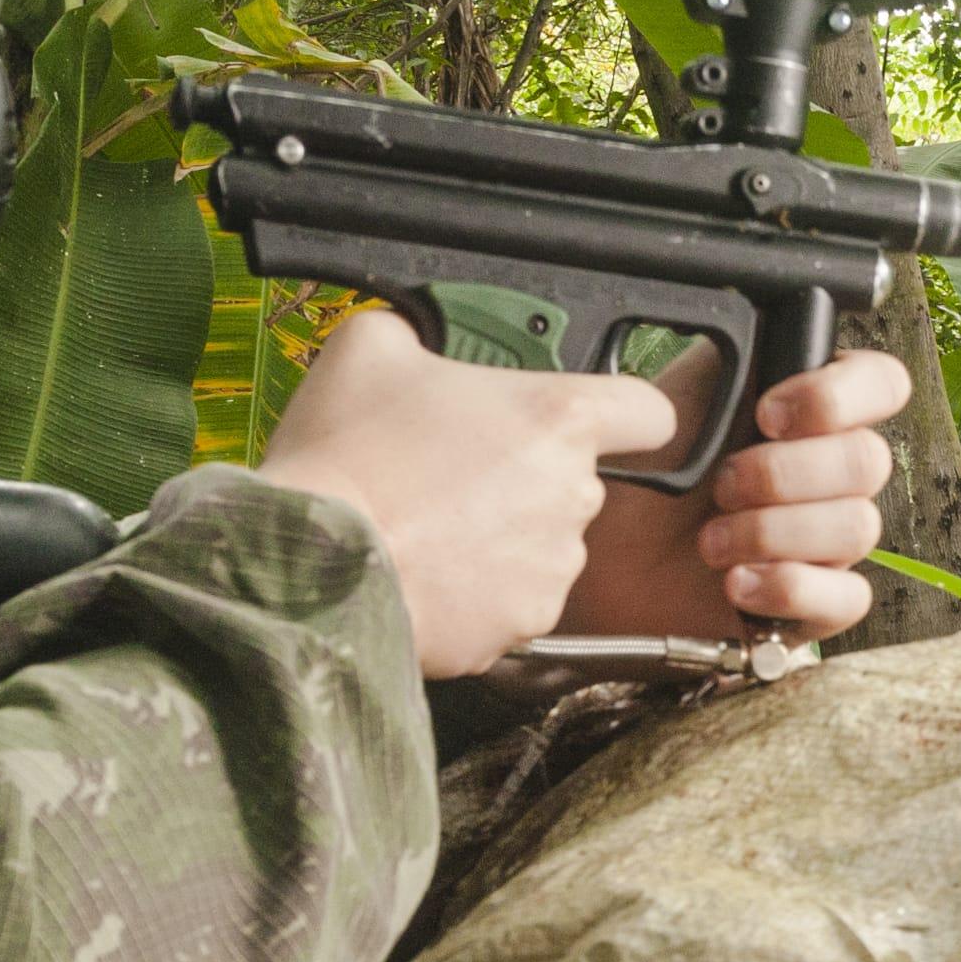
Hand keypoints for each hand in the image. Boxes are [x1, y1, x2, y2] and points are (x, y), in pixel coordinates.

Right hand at [256, 309, 687, 676]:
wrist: (311, 566)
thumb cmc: (346, 459)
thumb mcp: (370, 348)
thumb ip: (421, 335)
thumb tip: (416, 339)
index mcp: (558, 418)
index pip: (649, 413)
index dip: (623, 413)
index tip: (592, 420)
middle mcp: (573, 495)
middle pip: (576, 480)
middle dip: (526, 476)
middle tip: (454, 472)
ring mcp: (553, 567)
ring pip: (544, 544)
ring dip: (503, 536)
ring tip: (430, 527)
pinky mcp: (524, 626)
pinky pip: (513, 602)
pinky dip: (480, 592)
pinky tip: (428, 573)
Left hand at [561, 342, 909, 645]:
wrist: (596, 557)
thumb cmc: (634, 474)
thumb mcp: (673, 395)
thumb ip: (735, 355)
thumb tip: (774, 327)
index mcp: (807, 409)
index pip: (882, 384)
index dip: (839, 398)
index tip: (769, 414)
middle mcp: (826, 471)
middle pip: (869, 461)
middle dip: (784, 474)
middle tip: (720, 484)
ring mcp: (825, 540)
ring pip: (859, 527)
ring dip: (772, 532)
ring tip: (709, 542)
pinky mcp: (812, 603)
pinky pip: (848, 599)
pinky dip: (791, 588)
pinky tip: (738, 584)